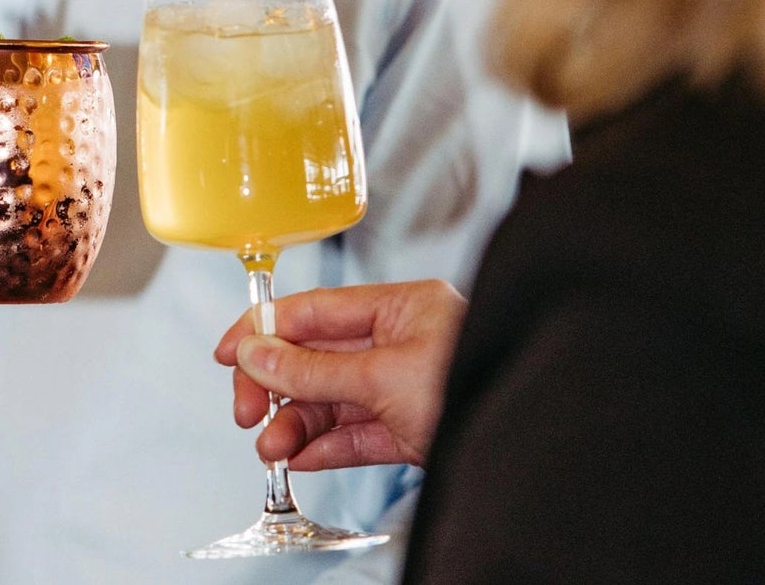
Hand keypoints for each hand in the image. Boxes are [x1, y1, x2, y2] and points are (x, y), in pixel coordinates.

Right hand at [214, 279, 466, 470]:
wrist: (535, 444)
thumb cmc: (479, 383)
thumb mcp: (384, 375)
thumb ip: (316, 367)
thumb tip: (259, 352)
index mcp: (400, 306)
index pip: (315, 309)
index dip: (265, 328)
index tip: (229, 352)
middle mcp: (400, 342)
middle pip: (317, 356)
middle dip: (277, 384)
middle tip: (248, 410)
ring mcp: (405, 387)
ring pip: (332, 400)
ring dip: (295, 423)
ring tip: (271, 447)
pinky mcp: (411, 429)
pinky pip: (355, 434)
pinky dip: (324, 445)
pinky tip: (300, 457)